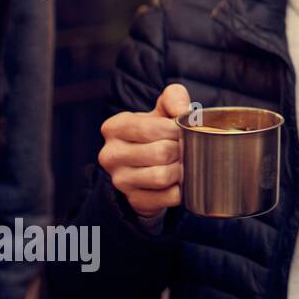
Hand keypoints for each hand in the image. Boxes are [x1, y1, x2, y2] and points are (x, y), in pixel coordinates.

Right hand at [98, 83, 190, 220]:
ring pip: (162, 176)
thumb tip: (184, 111)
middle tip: (187, 148)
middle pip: (160, 153)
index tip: (183, 130)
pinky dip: (181, 190)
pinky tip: (181, 182)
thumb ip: (174, 98)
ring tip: (185, 163)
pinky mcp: (134, 200)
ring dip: (182, 170)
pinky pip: (166, 198)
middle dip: (182, 150)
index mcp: (114, 128)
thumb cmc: (157, 131)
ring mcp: (120, 180)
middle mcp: (110, 155)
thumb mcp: (162, 108)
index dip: (176, 129)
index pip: (152, 128)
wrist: (149, 163)